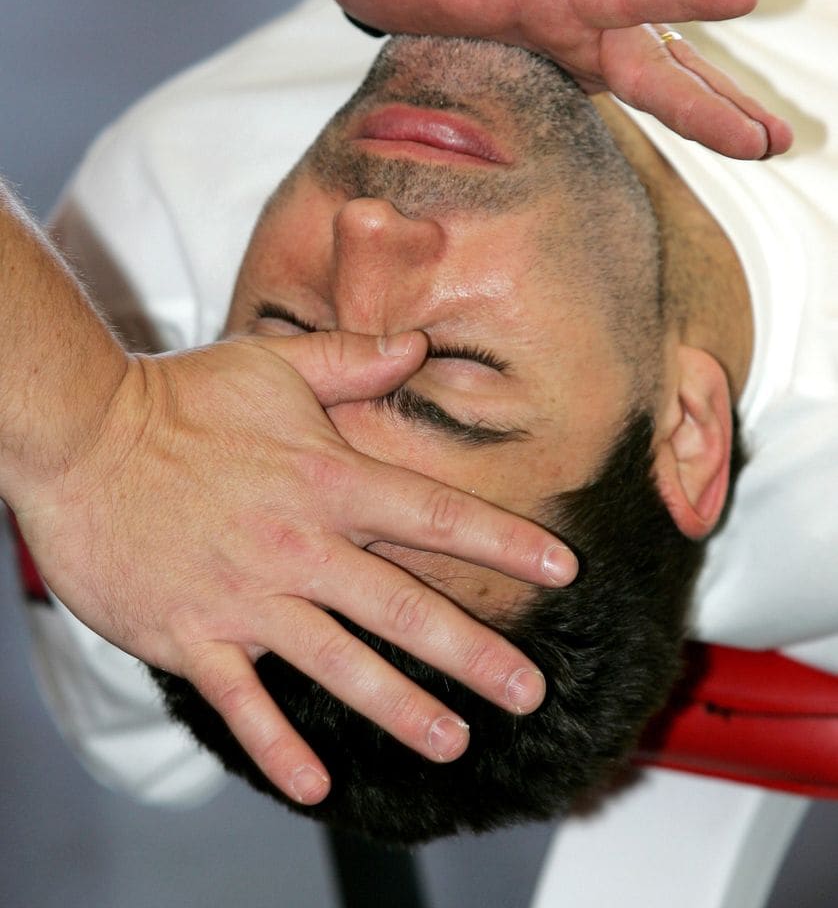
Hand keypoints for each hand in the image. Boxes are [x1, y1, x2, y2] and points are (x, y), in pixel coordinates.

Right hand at [15, 330, 574, 804]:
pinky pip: (243, 702)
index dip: (504, 542)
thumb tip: (417, 345)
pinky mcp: (192, 635)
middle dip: (473, 653)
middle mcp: (299, 546)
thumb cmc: (177, 398)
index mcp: (325, 480)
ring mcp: (246, 597)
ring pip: (339, 663)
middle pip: (403, 608)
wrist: (81, 441)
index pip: (434, 515)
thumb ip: (350, 362)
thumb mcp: (272, 364)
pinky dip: (277, 746)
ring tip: (454, 741)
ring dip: (400, 707)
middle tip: (529, 691)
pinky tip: (315, 785)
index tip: (561, 566)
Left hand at [325, 0, 792, 159]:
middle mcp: (578, 11)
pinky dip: (680, 116)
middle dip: (710, 99)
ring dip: (713, 111)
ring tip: (770, 145)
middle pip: (655, 56)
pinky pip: (634, 93)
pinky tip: (722, 136)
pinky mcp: (570, 65)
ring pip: (659, 76)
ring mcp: (580, 39)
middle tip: (766, 140)